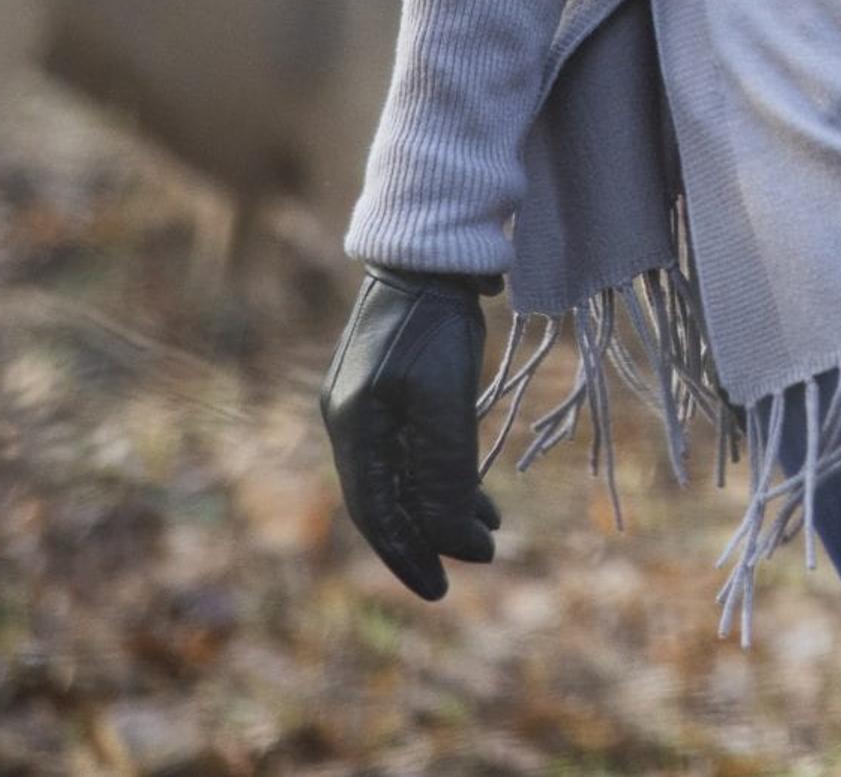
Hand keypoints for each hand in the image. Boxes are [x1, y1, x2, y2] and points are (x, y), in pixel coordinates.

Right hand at [321, 263, 501, 601]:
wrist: (431, 252)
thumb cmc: (434, 323)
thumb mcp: (442, 401)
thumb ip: (443, 470)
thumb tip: (452, 541)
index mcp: (354, 427)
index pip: (377, 512)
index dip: (407, 554)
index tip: (440, 589)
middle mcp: (354, 420)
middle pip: (387, 500)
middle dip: (426, 539)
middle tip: (466, 569)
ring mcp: (372, 402)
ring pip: (406, 477)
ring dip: (444, 509)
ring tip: (487, 534)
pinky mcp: (398, 386)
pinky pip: (416, 447)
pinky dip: (447, 475)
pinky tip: (480, 495)